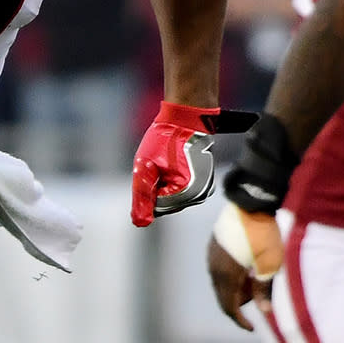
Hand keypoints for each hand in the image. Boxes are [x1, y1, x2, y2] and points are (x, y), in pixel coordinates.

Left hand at [131, 102, 222, 225]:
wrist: (186, 119)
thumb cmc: (164, 140)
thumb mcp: (145, 168)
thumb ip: (142, 197)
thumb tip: (139, 223)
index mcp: (188, 193)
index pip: (157, 207)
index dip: (148, 187)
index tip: (153, 168)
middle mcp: (200, 195)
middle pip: (166, 204)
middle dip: (157, 187)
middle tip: (159, 164)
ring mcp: (204, 189)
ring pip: (173, 197)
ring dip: (164, 183)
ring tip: (167, 162)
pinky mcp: (203, 183)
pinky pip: (181, 190)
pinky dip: (173, 179)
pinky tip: (173, 164)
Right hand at [207, 203, 282, 329]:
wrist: (251, 203)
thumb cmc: (264, 235)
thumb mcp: (269, 264)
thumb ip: (264, 289)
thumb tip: (264, 312)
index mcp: (226, 275)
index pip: (228, 306)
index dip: (240, 320)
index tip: (251, 328)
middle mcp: (214, 268)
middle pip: (223, 296)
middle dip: (240, 303)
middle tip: (259, 299)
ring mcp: (212, 256)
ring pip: (221, 282)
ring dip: (236, 288)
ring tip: (256, 281)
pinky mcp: (214, 246)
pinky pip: (220, 269)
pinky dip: (232, 276)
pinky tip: (247, 268)